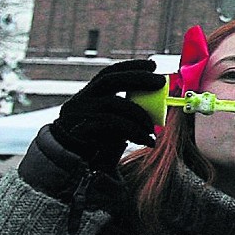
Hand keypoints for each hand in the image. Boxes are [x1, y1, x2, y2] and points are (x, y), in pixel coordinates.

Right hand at [50, 59, 165, 170]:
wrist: (74, 169)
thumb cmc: (98, 146)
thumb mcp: (114, 124)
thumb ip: (126, 110)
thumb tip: (155, 99)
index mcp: (88, 96)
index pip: (108, 74)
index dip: (130, 66)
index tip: (153, 65)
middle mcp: (80, 100)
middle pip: (109, 80)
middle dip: (137, 78)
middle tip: (160, 82)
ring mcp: (78, 114)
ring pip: (113, 104)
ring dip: (139, 113)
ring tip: (153, 128)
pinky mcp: (80, 130)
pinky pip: (112, 124)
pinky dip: (134, 130)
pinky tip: (147, 140)